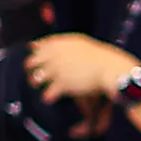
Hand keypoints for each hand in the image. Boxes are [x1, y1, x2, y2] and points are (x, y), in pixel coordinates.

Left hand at [25, 33, 140, 104]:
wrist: (110, 68)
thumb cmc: (98, 56)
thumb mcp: (78, 43)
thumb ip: (58, 44)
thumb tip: (36, 45)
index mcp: (58, 43)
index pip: (36, 47)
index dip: (36, 55)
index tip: (39, 61)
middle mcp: (54, 55)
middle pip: (30, 63)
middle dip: (31, 70)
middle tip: (37, 76)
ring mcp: (57, 70)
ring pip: (35, 79)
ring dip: (36, 84)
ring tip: (42, 87)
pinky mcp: (62, 84)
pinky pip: (47, 93)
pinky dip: (48, 97)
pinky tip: (51, 98)